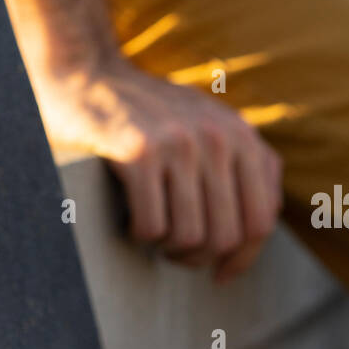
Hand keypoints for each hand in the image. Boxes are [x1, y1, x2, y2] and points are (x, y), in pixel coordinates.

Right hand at [32, 57, 283, 282]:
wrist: (88, 74)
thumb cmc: (147, 112)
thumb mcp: (208, 122)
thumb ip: (242, 162)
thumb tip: (258, 232)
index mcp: (241, 135)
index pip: (261, 219)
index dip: (241, 259)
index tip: (219, 274)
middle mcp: (218, 137)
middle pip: (226, 236)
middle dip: (198, 257)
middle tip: (172, 248)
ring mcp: (179, 143)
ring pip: (190, 238)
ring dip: (167, 248)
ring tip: (152, 230)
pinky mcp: (139, 152)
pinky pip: (152, 227)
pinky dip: (139, 234)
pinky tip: (128, 217)